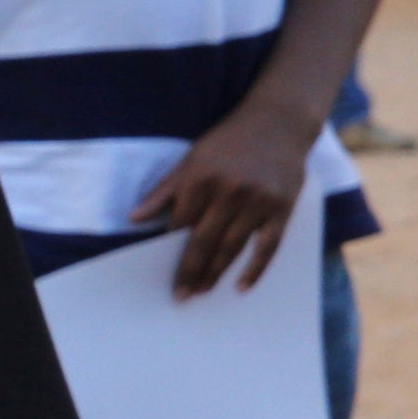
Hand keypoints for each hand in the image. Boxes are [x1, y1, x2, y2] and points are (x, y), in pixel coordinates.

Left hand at [129, 98, 310, 295]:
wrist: (279, 122)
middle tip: (181, 297)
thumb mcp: (191, 159)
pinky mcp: (283, 208)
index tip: (161, 272)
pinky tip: (242, 286)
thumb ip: (164, 191)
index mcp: (201, 180)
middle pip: (204, 242)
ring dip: (216, 274)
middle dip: (191, 272)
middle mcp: (230, 193)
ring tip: (203, 292)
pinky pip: (269, 246)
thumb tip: (135, 218)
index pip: (180, 225)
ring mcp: (258, 202)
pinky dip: (256, 269)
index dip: (170, 250)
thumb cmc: (228, 142)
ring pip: (233, 247)